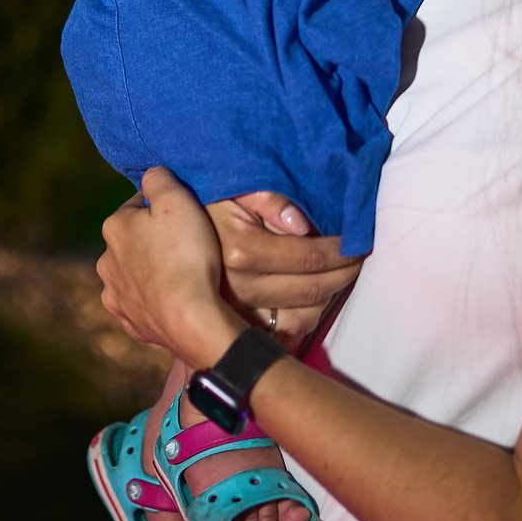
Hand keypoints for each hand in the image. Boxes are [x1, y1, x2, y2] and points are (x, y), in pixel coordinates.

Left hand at [97, 167, 244, 367]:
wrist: (192, 318)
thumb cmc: (186, 254)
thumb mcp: (177, 200)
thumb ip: (159, 178)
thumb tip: (151, 174)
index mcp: (114, 227)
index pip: (138, 205)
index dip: (163, 207)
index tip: (184, 217)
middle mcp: (106, 261)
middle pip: (134, 240)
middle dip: (154, 240)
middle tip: (186, 246)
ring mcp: (116, 295)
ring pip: (134, 273)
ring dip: (152, 271)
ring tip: (182, 275)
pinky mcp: (129, 322)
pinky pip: (142, 304)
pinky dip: (155, 300)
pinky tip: (175, 298)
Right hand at [211, 191, 361, 347]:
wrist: (162, 236)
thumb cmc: (203, 203)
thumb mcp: (231, 187)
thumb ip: (266, 198)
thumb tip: (302, 225)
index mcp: (241, 250)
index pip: (311, 256)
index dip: (342, 248)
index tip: (358, 238)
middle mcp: (240, 287)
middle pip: (313, 289)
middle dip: (345, 272)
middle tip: (359, 255)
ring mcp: (238, 312)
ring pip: (305, 317)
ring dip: (330, 295)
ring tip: (340, 273)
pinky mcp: (236, 326)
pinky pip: (286, 333)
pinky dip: (308, 315)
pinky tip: (314, 293)